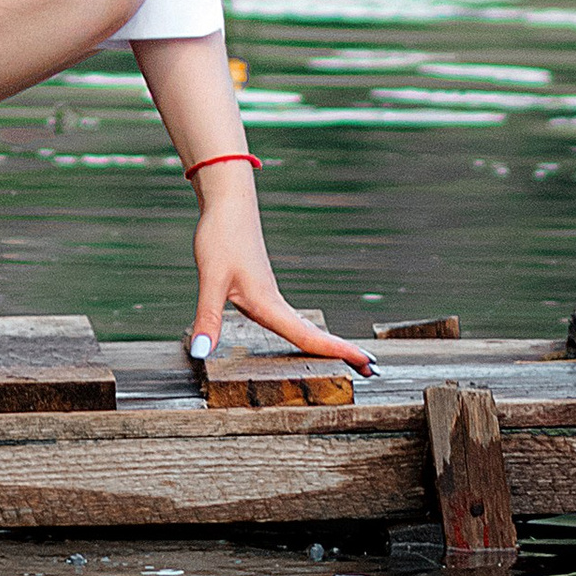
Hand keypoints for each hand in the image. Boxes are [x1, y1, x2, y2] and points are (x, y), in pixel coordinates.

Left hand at [186, 172, 373, 371]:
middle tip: (372, 371)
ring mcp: (271, 297)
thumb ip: (209, 317)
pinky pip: (290, 320)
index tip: (367, 365)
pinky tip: (305, 340)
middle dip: (344, 353)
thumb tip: (202, 353)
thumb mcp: (211, 280)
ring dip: (326, 346)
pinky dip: (306, 335)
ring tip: (349, 361)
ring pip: (304, 328)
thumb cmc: (221, 236)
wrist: (228, 204)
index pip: (308, 336)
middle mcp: (275, 302)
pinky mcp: (262, 291)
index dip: (338, 352)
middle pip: (315, 335)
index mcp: (269, 303)